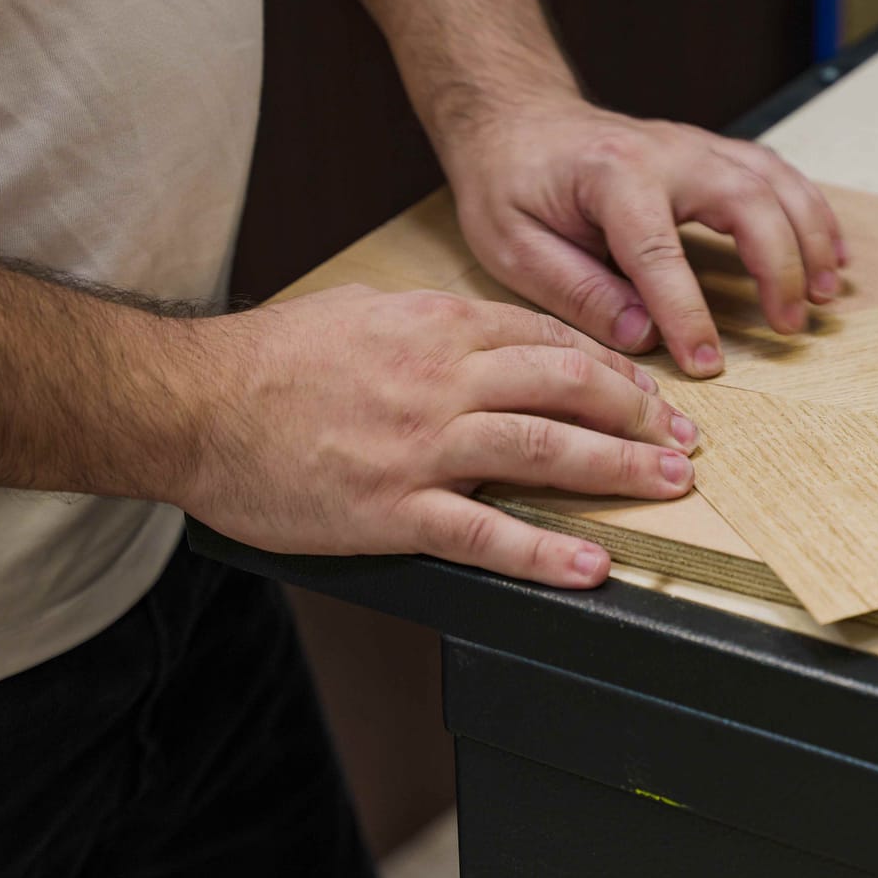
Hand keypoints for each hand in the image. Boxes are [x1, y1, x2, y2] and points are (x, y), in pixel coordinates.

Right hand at [176, 285, 698, 586]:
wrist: (193, 404)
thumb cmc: (268, 359)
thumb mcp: (361, 311)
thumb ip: (430, 325)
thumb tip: (482, 336)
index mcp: (437, 328)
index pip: (549, 340)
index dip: (612, 367)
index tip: (648, 391)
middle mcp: (442, 380)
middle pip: (567, 388)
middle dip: (638, 415)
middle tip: (683, 439)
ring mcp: (421, 446)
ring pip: (544, 450)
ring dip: (617, 470)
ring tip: (667, 486)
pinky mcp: (393, 510)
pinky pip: (486, 533)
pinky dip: (545, 553)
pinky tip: (591, 565)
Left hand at [439, 97, 847, 377]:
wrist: (516, 118)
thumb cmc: (510, 181)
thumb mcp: (513, 245)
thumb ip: (576, 290)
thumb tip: (642, 334)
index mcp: (610, 177)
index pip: (658, 253)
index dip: (687, 313)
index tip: (707, 364)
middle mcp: (665, 153)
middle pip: (744, 201)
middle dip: (776, 266)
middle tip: (789, 326)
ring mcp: (696, 146)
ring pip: (774, 182)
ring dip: (808, 237)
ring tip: (823, 295)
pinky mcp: (712, 153)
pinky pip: (777, 176)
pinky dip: (811, 213)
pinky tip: (829, 256)